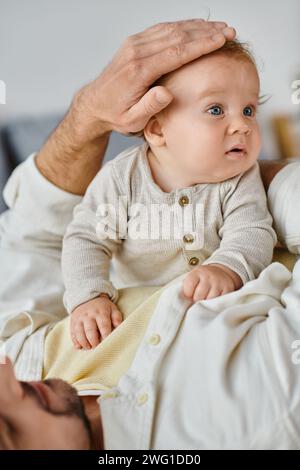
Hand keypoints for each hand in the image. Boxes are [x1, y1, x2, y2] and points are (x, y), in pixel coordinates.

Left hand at [36, 19, 234, 193]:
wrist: (94, 105)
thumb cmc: (115, 115)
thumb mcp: (131, 120)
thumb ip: (149, 107)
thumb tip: (166, 92)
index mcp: (139, 71)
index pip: (177, 52)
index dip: (202, 45)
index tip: (222, 39)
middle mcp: (136, 52)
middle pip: (177, 35)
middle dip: (206, 32)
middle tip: (230, 31)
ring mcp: (134, 45)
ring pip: (171, 29)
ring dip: (197, 27)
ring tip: (220, 28)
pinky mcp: (134, 43)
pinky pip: (161, 30)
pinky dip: (182, 26)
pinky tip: (196, 27)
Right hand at [70, 294, 122, 349]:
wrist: (87, 298)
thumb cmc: (103, 308)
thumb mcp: (112, 308)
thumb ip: (116, 317)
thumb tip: (118, 326)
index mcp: (101, 312)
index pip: (103, 324)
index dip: (106, 335)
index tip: (108, 342)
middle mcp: (89, 315)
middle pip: (90, 330)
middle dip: (93, 341)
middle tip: (97, 347)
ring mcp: (79, 319)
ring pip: (79, 332)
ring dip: (84, 342)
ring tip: (89, 347)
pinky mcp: (73, 322)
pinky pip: (72, 333)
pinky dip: (75, 341)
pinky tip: (79, 346)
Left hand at [182, 264, 241, 301]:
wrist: (220, 272)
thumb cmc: (202, 279)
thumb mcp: (193, 278)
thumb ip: (186, 288)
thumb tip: (182, 303)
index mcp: (197, 273)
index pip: (188, 289)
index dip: (188, 296)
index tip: (190, 295)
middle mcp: (208, 276)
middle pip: (198, 297)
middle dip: (197, 301)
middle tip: (199, 300)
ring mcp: (219, 282)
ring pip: (210, 300)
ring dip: (207, 304)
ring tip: (206, 301)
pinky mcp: (228, 288)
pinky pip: (221, 301)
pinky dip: (217, 304)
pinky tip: (215, 301)